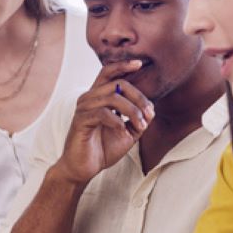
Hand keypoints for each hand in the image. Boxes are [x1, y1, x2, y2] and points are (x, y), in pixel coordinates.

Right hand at [55, 61, 155, 184]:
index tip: (140, 63)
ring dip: (132, 111)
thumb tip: (151, 108)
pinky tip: (123, 131)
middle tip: (149, 114)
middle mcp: (89, 98)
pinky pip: (103, 113)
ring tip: (140, 125)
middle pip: (117, 84)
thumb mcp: (127, 133)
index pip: (108, 72)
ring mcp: (83, 108)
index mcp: (98, 97)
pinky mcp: (80, 121)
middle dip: (139, 97)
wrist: (84, 169)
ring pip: (113, 98)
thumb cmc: (103, 149)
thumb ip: (138, 119)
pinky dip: (118, 121)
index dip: (123, 65)